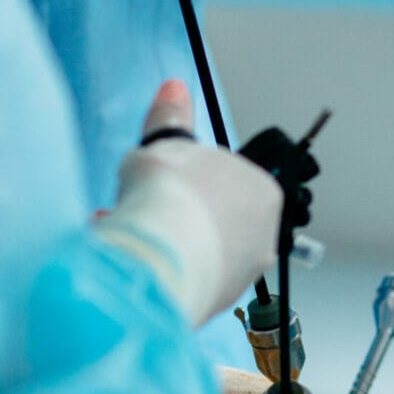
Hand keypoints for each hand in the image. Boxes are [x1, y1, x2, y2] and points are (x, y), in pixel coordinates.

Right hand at [95, 82, 281, 327]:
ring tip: (129, 233)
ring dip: (165, 242)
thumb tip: (174, 88)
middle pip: (212, 220)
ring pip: (197, 253)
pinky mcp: (212, 305)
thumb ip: (171, 117)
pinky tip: (134, 261)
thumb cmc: (169, 194)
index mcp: (264, 193)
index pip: (226, 182)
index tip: (165, 182)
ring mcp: (240, 275)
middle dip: (175, 213)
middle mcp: (263, 237)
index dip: (188, 180)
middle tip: (145, 208)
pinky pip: (184, 282)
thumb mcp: (167, 143)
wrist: (158, 251)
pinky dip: (161, 271)